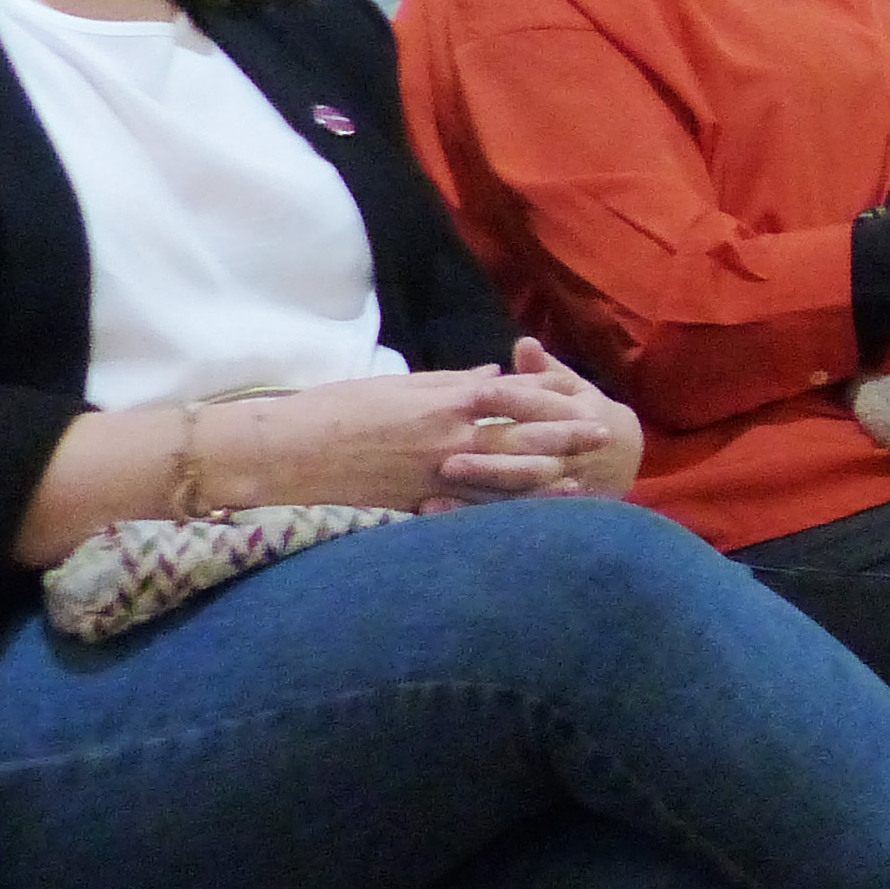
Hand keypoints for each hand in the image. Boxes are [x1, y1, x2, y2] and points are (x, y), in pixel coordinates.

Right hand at [206, 365, 622, 511]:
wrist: (286, 450)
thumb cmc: (336, 409)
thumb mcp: (398, 384)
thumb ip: (451, 381)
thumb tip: (495, 374)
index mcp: (443, 397)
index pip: (513, 394)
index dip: (552, 398)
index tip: (583, 399)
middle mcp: (448, 434)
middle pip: (521, 435)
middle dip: (565, 435)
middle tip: (604, 437)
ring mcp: (435, 472)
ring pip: (505, 475)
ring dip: (546, 476)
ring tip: (584, 477)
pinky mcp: (418, 502)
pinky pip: (473, 507)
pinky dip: (506, 508)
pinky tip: (532, 514)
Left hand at [437, 339, 641, 502]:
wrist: (619, 457)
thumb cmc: (584, 414)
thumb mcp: (573, 388)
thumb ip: (544, 369)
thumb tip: (524, 343)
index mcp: (581, 412)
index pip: (543, 405)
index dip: (512, 399)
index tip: (476, 392)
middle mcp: (573, 450)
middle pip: (530, 449)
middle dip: (490, 450)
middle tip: (448, 451)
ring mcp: (561, 482)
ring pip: (520, 484)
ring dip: (482, 483)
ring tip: (440, 478)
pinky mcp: (546, 507)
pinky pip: (508, 511)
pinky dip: (474, 511)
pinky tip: (438, 508)